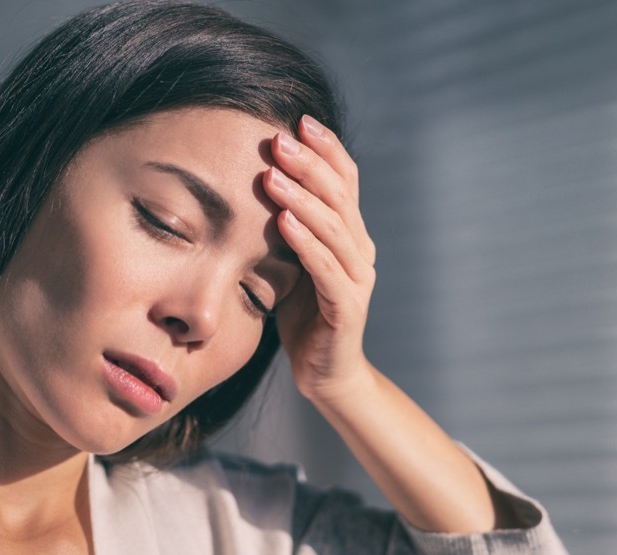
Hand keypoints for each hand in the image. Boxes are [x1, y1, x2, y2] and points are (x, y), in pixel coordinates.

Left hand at [264, 116, 377, 403]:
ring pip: (334, 228)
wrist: (324, 373)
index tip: (298, 120)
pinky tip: (283, 221)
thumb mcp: (292, 261)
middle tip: (279, 139)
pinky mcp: (346, 309)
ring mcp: (357, 280)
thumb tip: (255, 179)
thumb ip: (286, 226)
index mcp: (351, 236)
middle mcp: (361, 252)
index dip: (326, 149)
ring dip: (302, 198)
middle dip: (310, 164)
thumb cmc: (303, 316)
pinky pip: (326, 269)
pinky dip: (305, 242)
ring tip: (273, 175)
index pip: (346, 180)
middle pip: (341, 196)